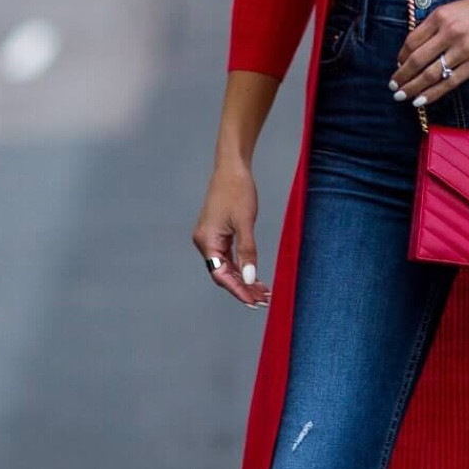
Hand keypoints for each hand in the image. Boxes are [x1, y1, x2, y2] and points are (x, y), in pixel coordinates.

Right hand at [193, 161, 270, 307]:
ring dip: (244, 278)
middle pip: (223, 273)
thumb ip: (247, 251)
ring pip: (226, 266)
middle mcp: (204, 242)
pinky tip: (254, 274)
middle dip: (243, 287)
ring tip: (263, 291)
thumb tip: (250, 278)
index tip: (253, 302)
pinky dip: (241, 266)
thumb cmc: (237, 190)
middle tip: (264, 299)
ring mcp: (210, 237)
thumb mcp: (245, 222)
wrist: (232, 167)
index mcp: (207, 241)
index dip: (238, 290)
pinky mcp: (217, 233)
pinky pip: (228, 256)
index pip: (221, 275)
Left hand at [390, 0, 468, 110]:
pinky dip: (433, 93)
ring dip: (413, 88)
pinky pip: (450, 82)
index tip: (397, 65)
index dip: (401, 57)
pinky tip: (421, 100)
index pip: (412, 41)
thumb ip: (434, 26)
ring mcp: (464, 49)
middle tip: (393, 86)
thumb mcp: (453, 8)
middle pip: (417, 60)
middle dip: (402, 76)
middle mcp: (449, 32)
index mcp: (440, 16)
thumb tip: (415, 49)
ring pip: (431, 74)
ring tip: (402, 95)